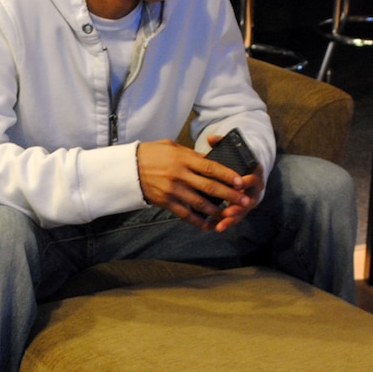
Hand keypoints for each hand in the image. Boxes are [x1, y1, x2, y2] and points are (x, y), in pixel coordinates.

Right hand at [136, 140, 253, 230]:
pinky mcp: (165, 202)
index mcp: (183, 159)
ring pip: (200, 203)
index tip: (241, 182)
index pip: (211, 168)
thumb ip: (191, 154)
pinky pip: (184, 214)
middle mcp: (180, 175)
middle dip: (229, 195)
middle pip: (210, 187)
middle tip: (244, 201)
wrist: (128, 168)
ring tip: (229, 215)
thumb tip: (208, 160)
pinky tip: (207, 225)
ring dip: (217, 211)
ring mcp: (173, 190)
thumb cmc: (151, 154)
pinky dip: (197, 221)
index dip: (228, 175)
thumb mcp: (171, 147)